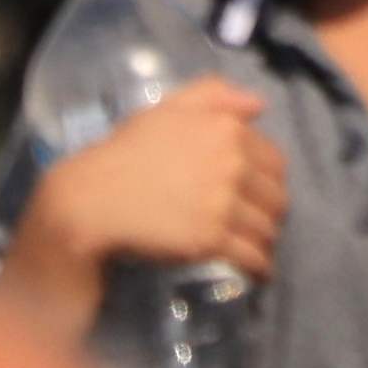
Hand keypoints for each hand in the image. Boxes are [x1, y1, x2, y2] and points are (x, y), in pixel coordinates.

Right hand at [13, 84, 289, 299]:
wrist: (91, 200)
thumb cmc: (125, 153)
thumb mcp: (165, 109)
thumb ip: (213, 95)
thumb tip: (259, 105)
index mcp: (226, 130)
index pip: (275, 161)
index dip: (270, 180)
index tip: (260, 194)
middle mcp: (232, 164)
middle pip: (276, 197)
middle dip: (271, 212)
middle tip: (259, 223)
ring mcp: (223, 203)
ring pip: (267, 228)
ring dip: (266, 240)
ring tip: (257, 247)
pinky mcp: (211, 239)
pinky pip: (253, 256)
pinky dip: (261, 266)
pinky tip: (258, 271)